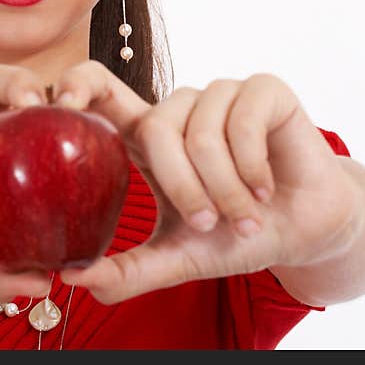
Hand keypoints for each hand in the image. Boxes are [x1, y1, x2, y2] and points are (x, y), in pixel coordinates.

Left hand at [51, 61, 360, 304]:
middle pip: (156, 125)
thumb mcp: (177, 258)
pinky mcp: (262, 89)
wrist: (303, 231)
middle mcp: (180, 108)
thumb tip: (71, 279)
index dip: (78, 84)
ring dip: (225, 188)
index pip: (102, 90)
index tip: (60, 103)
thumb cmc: (234, 236)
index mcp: (149, 136)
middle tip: (207, 224)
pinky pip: (243, 122)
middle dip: (182, 186)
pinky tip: (265, 189)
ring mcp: (220, 94)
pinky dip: (252, 168)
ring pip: (202, 133)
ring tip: (245, 218)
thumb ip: (127, 270)